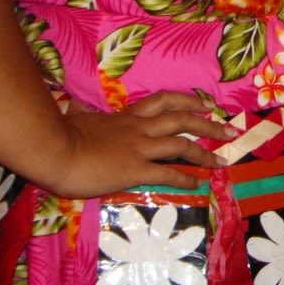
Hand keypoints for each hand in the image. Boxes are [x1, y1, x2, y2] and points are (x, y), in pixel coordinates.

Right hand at [51, 91, 238, 197]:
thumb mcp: (76, 119)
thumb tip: (74, 106)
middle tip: (229, 130)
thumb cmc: (60, 135)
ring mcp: (138, 148)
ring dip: (205, 153)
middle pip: (182, 119)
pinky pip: (167, 173)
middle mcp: (138, 128)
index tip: (204, 103)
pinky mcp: (135, 169)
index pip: (162, 102)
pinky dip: (185, 178)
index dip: (186, 101)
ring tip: (223, 161)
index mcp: (125, 117)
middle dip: (209, 124)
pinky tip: (198, 183)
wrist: (54, 150)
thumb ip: (81, 114)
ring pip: (181, 145)